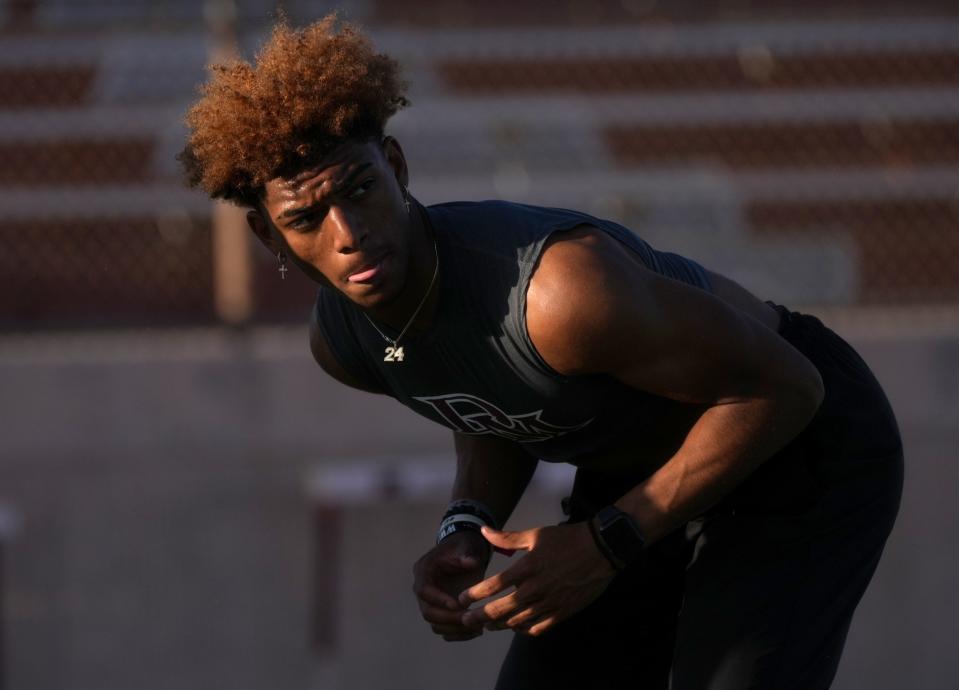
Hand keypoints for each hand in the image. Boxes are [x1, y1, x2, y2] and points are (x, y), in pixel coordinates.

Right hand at [412, 531, 490, 641]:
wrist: (465, 552)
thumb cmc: (464, 547)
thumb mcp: (466, 545)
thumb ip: (467, 554)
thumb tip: (471, 563)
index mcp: (424, 571)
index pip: (424, 590)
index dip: (439, 599)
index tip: (458, 604)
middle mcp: (423, 589)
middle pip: (428, 612)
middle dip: (449, 619)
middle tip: (470, 620)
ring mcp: (432, 603)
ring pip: (436, 625)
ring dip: (455, 630)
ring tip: (478, 627)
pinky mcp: (441, 612)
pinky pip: (445, 630)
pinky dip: (459, 634)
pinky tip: (477, 631)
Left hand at [458, 523, 616, 636]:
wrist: (600, 550)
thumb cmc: (566, 540)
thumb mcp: (535, 534)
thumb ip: (507, 538)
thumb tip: (483, 530)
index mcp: (527, 568)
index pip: (493, 586)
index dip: (474, 595)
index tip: (462, 599)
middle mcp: (535, 588)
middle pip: (501, 610)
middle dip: (479, 616)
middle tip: (466, 619)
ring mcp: (549, 603)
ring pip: (517, 622)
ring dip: (499, 625)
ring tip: (487, 624)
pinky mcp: (562, 613)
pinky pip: (538, 628)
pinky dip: (523, 630)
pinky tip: (517, 626)